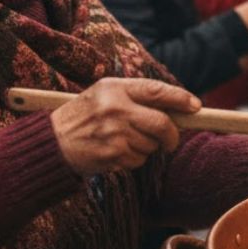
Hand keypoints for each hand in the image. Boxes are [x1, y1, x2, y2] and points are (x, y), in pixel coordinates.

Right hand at [52, 78, 199, 175]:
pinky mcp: (112, 154)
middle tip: (171, 141)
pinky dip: (134, 160)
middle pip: (162, 123)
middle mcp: (115, 108)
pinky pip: (139, 160)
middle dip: (172, 135)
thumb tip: (175, 108)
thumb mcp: (104, 94)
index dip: (180, 98)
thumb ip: (135, 96)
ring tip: (123, 141)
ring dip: (146, 148)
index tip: (195, 106)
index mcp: (114, 88)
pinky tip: (115, 153)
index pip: (156, 90)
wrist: (52, 142)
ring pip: (151, 145)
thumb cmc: (84, 116)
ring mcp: (114, 133)